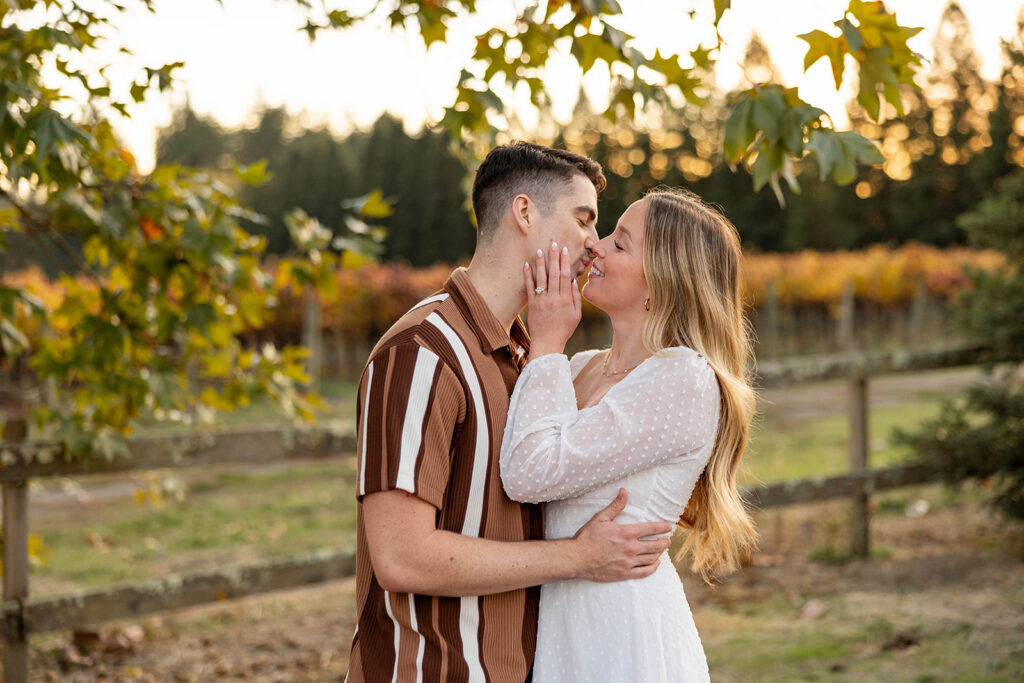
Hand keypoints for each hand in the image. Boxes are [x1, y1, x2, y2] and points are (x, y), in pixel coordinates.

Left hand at [524, 241, 581, 357]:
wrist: (547, 343)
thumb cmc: (564, 329)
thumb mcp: (576, 315)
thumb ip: (576, 297)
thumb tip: (574, 281)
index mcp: (566, 300)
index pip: (566, 276)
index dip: (565, 262)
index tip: (564, 250)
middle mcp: (554, 298)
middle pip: (555, 274)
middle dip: (554, 257)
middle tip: (553, 244)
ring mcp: (542, 301)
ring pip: (542, 278)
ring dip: (541, 263)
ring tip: (539, 250)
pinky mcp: (532, 305)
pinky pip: (530, 288)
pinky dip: (528, 276)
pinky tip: (527, 265)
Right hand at [571, 489, 673, 581]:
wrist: (577, 558)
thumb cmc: (588, 537)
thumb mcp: (601, 518)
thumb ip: (615, 506)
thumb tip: (624, 492)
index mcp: (626, 533)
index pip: (651, 529)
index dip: (663, 527)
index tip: (669, 527)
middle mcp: (630, 548)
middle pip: (655, 545)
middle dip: (664, 542)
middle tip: (667, 540)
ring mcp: (628, 562)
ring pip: (652, 558)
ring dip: (660, 553)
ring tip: (661, 550)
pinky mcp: (624, 574)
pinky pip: (644, 572)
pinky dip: (653, 567)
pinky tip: (655, 563)